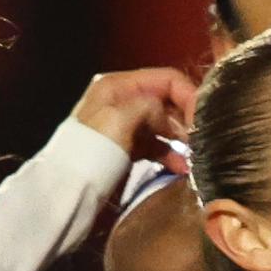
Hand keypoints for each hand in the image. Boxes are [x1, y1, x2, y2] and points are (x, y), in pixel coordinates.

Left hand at [68, 66, 196, 159]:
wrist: (67, 192)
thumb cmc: (91, 151)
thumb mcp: (120, 119)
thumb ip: (151, 107)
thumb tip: (170, 121)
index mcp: (119, 85)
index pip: (167, 79)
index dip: (189, 96)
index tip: (203, 122)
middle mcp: (124, 101)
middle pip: (167, 101)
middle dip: (187, 119)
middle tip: (202, 141)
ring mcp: (126, 127)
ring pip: (165, 126)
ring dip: (183, 140)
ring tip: (195, 157)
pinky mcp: (128, 151)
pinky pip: (157, 147)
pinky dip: (171, 156)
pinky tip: (182, 168)